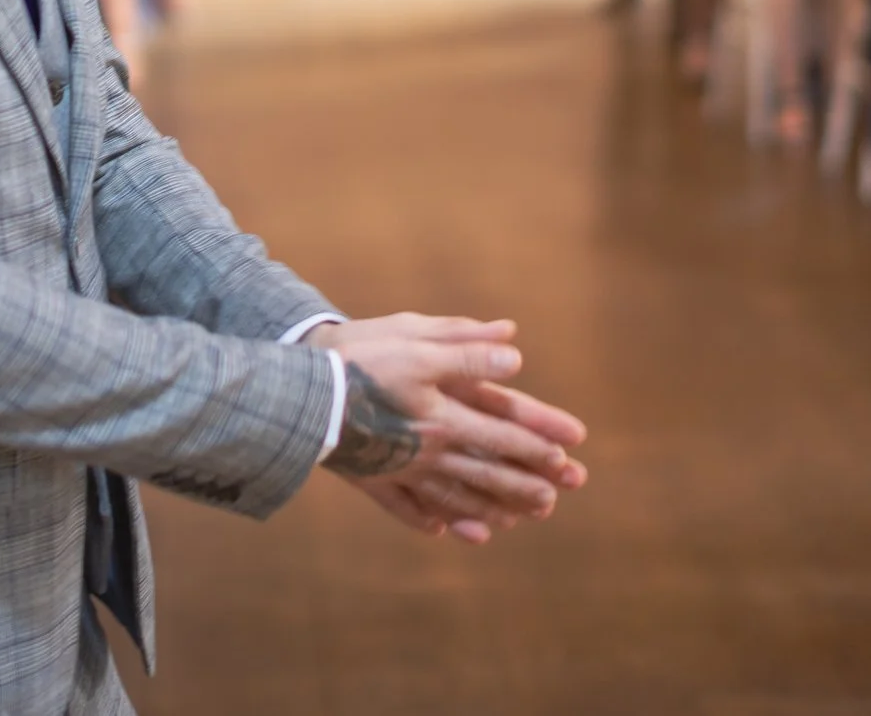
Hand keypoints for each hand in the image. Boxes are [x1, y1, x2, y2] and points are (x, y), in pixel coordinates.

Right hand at [311, 315, 587, 541]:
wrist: (301, 392)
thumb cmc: (361, 359)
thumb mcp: (415, 339)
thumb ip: (466, 348)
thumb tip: (514, 350)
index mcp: (444, 414)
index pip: (502, 431)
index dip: (538, 442)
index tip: (569, 454)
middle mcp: (428, 449)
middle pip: (484, 471)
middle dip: (522, 486)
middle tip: (553, 499)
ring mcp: (400, 469)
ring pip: (452, 496)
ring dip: (487, 509)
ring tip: (513, 522)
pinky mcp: (371, 478)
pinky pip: (404, 508)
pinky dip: (427, 520)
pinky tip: (442, 532)